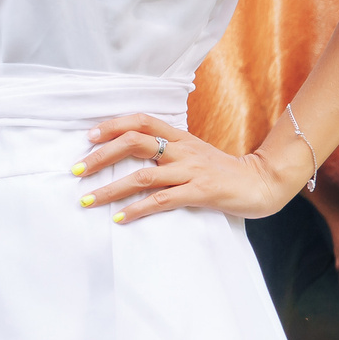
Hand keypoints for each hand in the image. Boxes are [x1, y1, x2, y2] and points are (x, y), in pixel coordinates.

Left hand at [74, 112, 303, 224]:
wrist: (262, 183)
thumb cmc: (221, 171)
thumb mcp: (192, 152)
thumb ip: (166, 149)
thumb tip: (129, 150)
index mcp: (179, 137)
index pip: (141, 121)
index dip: (112, 125)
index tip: (88, 137)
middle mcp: (182, 150)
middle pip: (134, 142)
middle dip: (100, 156)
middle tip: (76, 170)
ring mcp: (192, 171)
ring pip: (142, 176)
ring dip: (110, 189)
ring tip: (87, 200)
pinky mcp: (200, 193)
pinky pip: (162, 201)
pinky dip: (137, 209)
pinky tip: (119, 218)